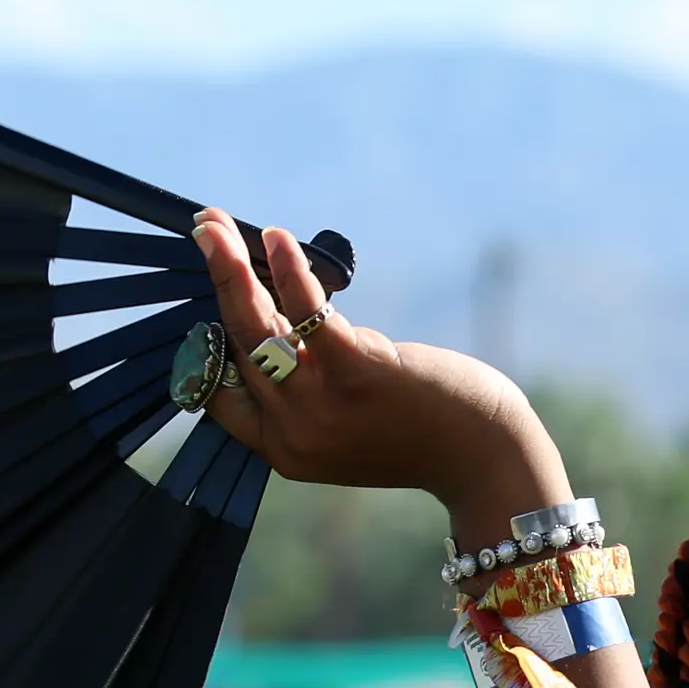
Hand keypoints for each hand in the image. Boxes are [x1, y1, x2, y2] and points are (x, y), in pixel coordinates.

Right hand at [188, 211, 562, 541]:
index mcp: (286, 452)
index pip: (219, 397)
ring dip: (231, 268)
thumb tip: (287, 308)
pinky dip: (289, 271)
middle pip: (236, 347)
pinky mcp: (356, 374)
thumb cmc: (423, 433)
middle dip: (216, 283)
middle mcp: (294, 434)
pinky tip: (277, 238)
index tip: (203, 304)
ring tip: (214, 226)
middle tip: (203, 234)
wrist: (485, 460)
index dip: (206, 347)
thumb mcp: (350, 422)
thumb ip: (313, 383)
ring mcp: (321, 407)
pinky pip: (308, 314)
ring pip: (258, 327)